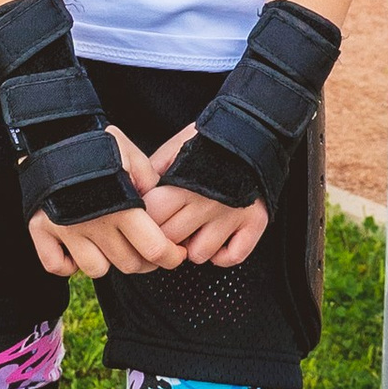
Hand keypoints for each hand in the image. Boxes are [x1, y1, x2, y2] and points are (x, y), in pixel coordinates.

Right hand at [24, 125, 191, 283]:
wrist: (49, 131)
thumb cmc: (95, 142)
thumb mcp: (131, 155)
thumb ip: (150, 183)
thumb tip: (159, 209)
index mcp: (121, 207)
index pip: (155, 249)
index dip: (171, 257)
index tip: (175, 254)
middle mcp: (94, 224)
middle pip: (129, 264)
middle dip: (144, 260)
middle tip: (145, 248)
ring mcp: (65, 229)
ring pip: (96, 270)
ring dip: (106, 261)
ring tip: (108, 243)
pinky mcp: (40, 230)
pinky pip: (57, 266)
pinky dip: (68, 264)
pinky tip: (76, 248)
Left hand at [134, 120, 271, 268]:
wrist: (253, 131)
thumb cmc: (208, 142)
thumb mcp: (174, 149)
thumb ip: (152, 173)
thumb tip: (134, 195)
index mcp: (182, 185)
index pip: (152, 217)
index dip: (146, 220)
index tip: (149, 218)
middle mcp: (206, 204)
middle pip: (172, 239)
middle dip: (166, 237)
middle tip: (171, 227)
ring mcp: (231, 216)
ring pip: (199, 254)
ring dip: (194, 247)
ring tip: (196, 231)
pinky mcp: (254, 223)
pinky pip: (233, 257)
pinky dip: (224, 255)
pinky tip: (219, 241)